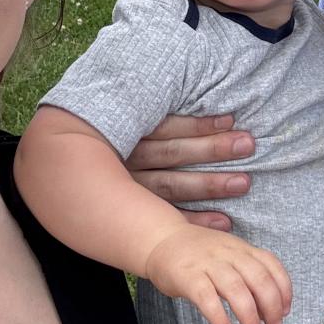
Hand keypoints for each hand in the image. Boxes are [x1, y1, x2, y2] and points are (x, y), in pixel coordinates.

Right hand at [126, 113, 255, 229]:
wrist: (75, 177)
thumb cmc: (123, 138)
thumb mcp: (133, 118)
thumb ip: (160, 114)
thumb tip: (209, 102)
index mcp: (126, 132)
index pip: (166, 127)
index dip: (198, 124)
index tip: (231, 119)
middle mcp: (125, 160)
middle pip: (172, 154)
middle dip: (211, 149)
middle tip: (247, 145)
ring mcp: (127, 189)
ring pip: (170, 186)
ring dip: (209, 185)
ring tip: (243, 182)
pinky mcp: (133, 214)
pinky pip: (166, 219)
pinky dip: (195, 220)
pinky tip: (224, 221)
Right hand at [144, 226, 291, 323]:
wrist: (160, 239)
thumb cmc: (198, 253)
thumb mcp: (228, 254)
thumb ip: (248, 273)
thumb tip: (269, 307)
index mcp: (241, 248)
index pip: (271, 265)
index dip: (283, 289)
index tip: (285, 311)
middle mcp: (228, 253)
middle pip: (259, 278)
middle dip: (271, 306)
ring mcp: (208, 263)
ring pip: (236, 289)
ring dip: (249, 316)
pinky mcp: (187, 276)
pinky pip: (207, 298)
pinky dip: (219, 317)